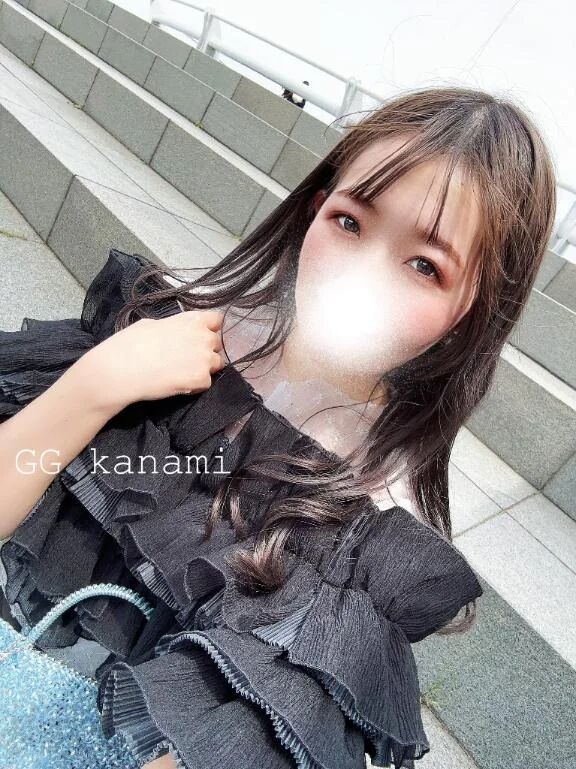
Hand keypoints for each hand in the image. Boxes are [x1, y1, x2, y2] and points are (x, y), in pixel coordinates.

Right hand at [76, 310, 226, 410]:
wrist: (121, 369)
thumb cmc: (130, 343)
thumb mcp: (152, 324)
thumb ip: (174, 327)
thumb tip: (177, 332)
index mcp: (192, 320)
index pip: (218, 320)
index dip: (211, 328)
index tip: (203, 335)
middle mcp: (203, 337)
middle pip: (218, 343)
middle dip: (208, 349)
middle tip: (188, 357)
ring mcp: (204, 360)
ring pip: (216, 364)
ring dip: (204, 367)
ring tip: (182, 372)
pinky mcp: (201, 380)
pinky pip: (206, 382)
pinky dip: (195, 385)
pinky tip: (178, 383)